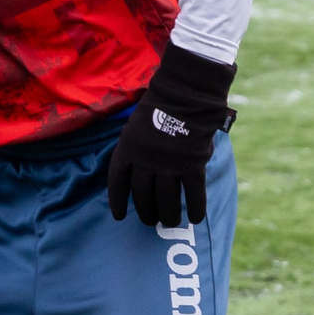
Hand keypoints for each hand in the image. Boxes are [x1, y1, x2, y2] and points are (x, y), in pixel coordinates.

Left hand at [105, 44, 236, 227]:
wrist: (186, 92)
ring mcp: (169, 163)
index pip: (117, 181)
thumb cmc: (161, 104)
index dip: (117, 201)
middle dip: (146, 211)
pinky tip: (196, 218)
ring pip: (166, 200)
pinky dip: (195, 208)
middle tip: (151, 220)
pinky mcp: (192, 164)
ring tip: (171, 222)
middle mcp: (145, 160)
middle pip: (142, 195)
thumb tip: (141, 170)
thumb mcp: (136, 125)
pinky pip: (193, 194)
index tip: (119, 216)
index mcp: (127, 148)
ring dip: (169, 215)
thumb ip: (136, 148)